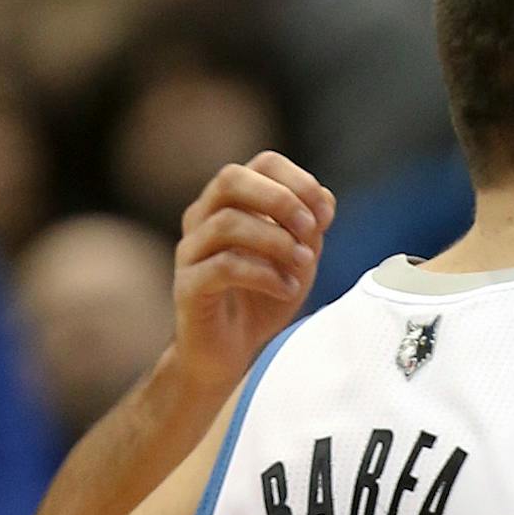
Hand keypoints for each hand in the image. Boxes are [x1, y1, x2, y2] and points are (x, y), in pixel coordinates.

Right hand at [171, 153, 335, 398]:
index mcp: (232, 202)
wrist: (229, 351)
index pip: (264, 162)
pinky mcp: (189, 286)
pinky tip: (287, 290)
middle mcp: (204, 217)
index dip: (300, 181)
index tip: (324, 217)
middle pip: (232, 178)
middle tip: (310, 232)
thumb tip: (324, 201)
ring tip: (303, 266)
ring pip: (227, 222)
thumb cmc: (262, 298)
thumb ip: (309, 227)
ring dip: (277, 242)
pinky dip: (265, 276)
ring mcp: (191, 250)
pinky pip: (223, 267)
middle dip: (281, 201)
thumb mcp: (298, 258)